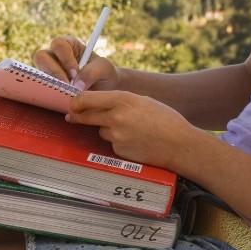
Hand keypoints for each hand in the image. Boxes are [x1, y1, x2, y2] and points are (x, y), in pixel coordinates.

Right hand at [33, 35, 119, 90]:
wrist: (106, 91)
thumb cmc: (105, 75)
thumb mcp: (105, 69)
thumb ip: (92, 72)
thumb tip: (76, 85)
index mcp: (69, 45)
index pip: (59, 44)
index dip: (65, 58)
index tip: (75, 73)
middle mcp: (55, 56)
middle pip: (41, 56)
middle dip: (54, 72)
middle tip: (68, 86)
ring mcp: (48, 71)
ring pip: (39, 74)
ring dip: (51, 84)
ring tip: (67, 95)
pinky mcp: (48, 86)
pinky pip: (41, 89)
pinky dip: (51, 95)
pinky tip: (63, 101)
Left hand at [66, 90, 206, 171]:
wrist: (179, 144)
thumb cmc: (165, 119)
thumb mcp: (143, 100)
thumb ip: (121, 100)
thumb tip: (101, 103)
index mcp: (122, 99)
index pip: (87, 98)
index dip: (76, 101)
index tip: (72, 102)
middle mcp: (115, 117)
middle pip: (86, 116)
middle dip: (77, 116)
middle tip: (71, 115)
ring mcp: (116, 136)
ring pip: (102, 130)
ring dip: (108, 129)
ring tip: (132, 129)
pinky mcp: (119, 151)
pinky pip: (112, 144)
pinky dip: (119, 142)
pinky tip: (135, 141)